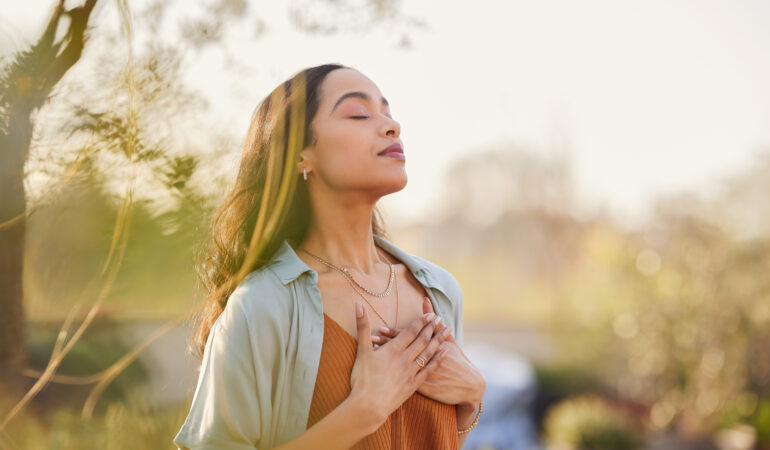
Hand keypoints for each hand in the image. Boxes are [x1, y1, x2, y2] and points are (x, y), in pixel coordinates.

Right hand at [348, 301, 450, 427]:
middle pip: (422, 340)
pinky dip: (438, 359)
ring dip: (439, 340)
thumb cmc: (362, 379)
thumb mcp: (361, 351)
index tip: (430, 314)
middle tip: (440, 318)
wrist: (369, 406)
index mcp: (393, 349)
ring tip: (447, 331)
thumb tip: (358, 304)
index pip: (410, 332)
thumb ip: (362, 326)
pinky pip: (429, 369)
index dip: (421, 322)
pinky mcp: (413, 385)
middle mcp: (405, 359)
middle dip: (431, 328)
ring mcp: (411, 372)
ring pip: (428, 353)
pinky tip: (445, 353)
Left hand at [372, 297, 485, 408]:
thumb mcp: (449, 341)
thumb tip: (426, 300)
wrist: (468, 385)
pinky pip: (402, 380)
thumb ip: (435, 323)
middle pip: (401, 350)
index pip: (408, 338)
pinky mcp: (421, 388)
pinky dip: (391, 375)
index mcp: (428, 347)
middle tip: (371, 338)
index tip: (381, 327)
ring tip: (372, 352)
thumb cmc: (457, 360)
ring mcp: (421, 374)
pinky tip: (379, 373)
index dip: (394, 333)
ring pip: (398, 365)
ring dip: (385, 359)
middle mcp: (423, 360)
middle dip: (385, 344)